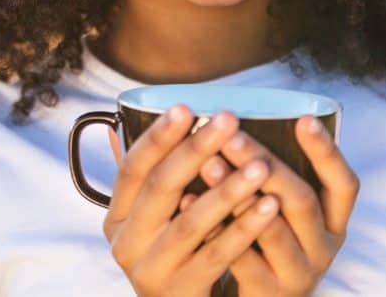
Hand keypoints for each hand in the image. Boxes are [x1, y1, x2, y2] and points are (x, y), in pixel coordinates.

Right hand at [102, 105, 280, 296]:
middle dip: (196, 150)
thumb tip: (127, 121)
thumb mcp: (155, 219)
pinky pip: (217, 254)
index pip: (132, 168)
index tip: (186, 107)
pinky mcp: (180, 292)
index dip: (158, 137)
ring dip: (228, 189)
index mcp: (116, 218)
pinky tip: (270, 205)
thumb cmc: (175, 253)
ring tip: (260, 164)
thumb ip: (149, 178)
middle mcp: (125, 243)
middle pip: (160, 188)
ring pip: (191, 221)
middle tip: (228, 120)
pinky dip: (244, 228)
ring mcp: (150, 271)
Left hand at [179, 115, 359, 296]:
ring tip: (209, 162)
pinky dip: (215, 227)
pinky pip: (240, 258)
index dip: (326, 152)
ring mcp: (297, 274)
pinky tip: (189, 201)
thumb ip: (273, 178)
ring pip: (272, 230)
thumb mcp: (283, 214)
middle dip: (265, 164)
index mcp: (332, 222)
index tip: (305, 119)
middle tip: (232, 136)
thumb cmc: (264, 244)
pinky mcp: (267, 293)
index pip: (343, 185)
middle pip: (301, 201)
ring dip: (238, 193)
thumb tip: (234, 124)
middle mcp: (322, 248)